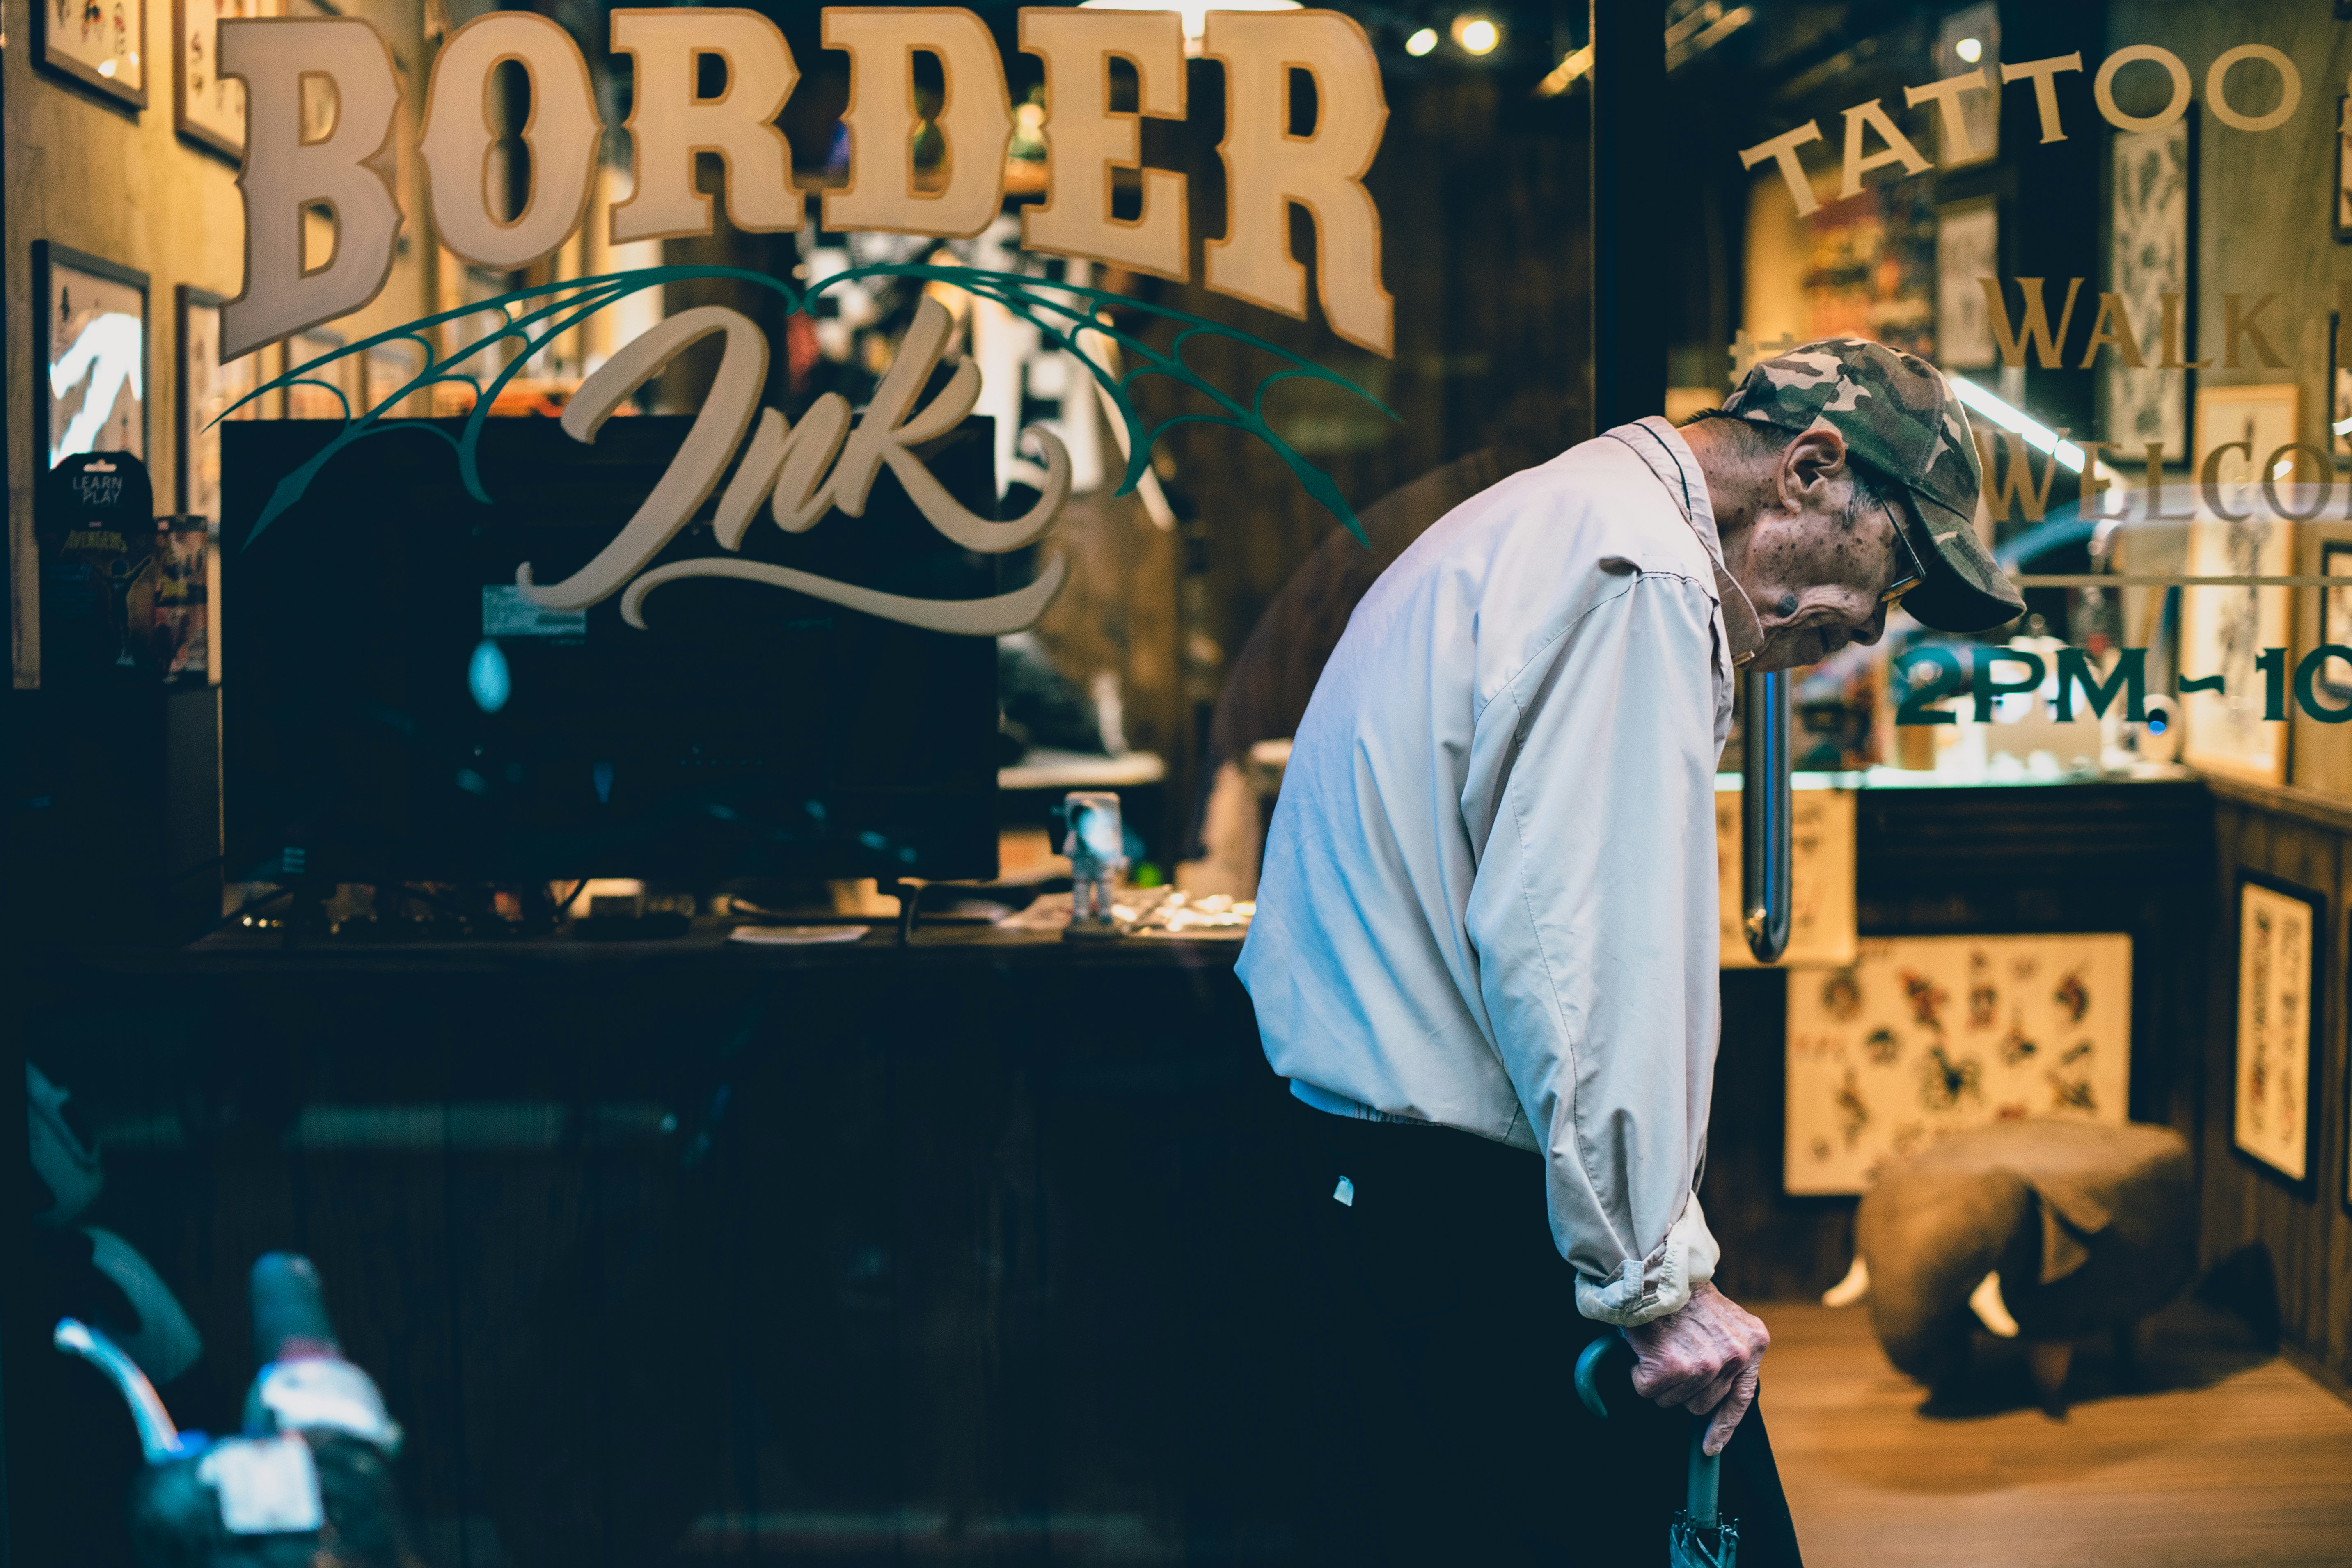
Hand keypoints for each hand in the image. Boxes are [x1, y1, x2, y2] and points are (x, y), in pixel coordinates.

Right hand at [1622, 1281, 1768, 1455]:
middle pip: (1702, 1404)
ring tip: (1658, 1345)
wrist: (1654, 1265)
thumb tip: (1708, 1398)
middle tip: (1670, 1355)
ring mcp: (1706, 1364)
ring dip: (1660, 1381)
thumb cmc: (1681, 1290)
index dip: (1723, 1426)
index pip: (1742, 1397)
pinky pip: (1648, 1390)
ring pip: (1674, 1401)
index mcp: (1753, 1343)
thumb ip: (1724, 1350)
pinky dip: (1638, 1374)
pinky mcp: (1673, 1368)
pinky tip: (1643, 1349)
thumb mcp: (1721, 1318)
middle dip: (1682, 1387)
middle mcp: (1736, 1356)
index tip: (1709, 1446)